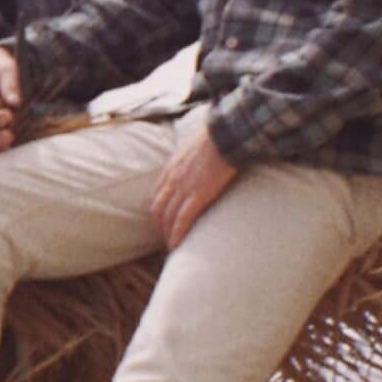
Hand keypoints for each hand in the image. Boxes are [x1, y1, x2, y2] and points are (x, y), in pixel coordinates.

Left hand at [149, 120, 236, 246]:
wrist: (224, 134)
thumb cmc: (216, 138)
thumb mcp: (194, 148)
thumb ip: (190, 161)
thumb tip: (198, 166)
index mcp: (171, 168)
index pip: (156, 195)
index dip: (158, 211)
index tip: (162, 222)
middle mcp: (172, 179)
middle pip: (157, 209)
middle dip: (159, 226)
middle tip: (166, 238)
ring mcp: (183, 188)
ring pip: (167, 217)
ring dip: (167, 234)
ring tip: (172, 246)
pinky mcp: (198, 195)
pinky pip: (182, 220)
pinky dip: (177, 234)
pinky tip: (176, 246)